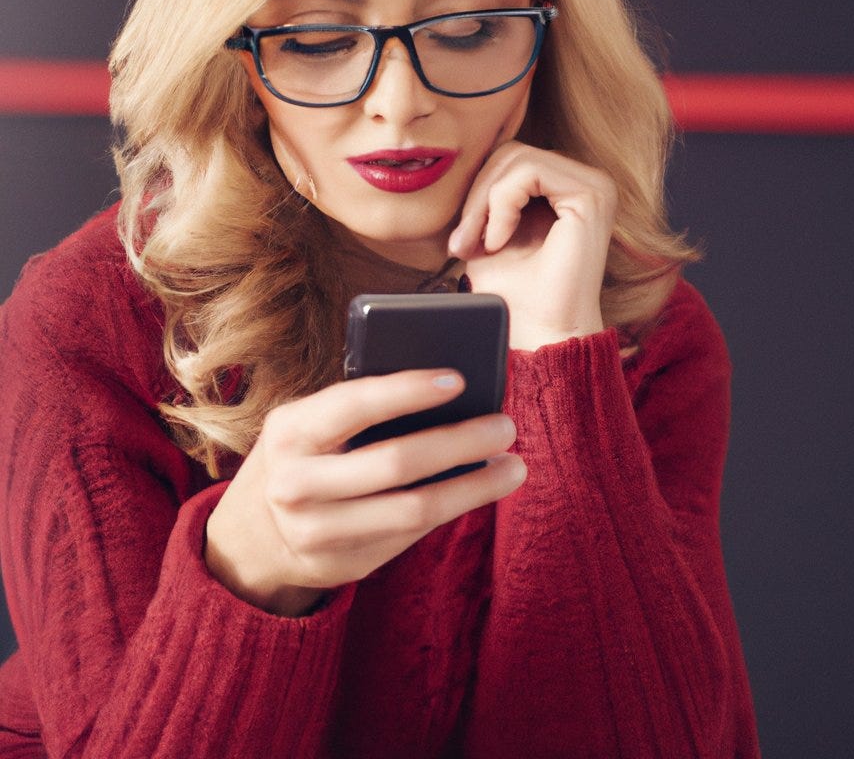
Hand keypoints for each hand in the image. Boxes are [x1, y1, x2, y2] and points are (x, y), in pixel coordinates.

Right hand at [204, 370, 524, 615]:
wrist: (249, 536)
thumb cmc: (302, 455)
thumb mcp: (309, 423)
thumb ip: (359, 411)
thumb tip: (451, 393)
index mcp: (290, 430)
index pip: (355, 403)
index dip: (408, 390)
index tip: (458, 379)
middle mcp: (298, 483)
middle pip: (396, 463)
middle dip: (460, 442)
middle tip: (505, 425)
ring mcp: (318, 532)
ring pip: (414, 510)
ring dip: (474, 486)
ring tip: (513, 465)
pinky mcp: (343, 566)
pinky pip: (411, 535)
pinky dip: (454, 508)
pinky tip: (482, 488)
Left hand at [447, 142, 616, 350]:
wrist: (539, 333)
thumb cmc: (517, 294)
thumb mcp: (490, 234)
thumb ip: (485, 197)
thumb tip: (456, 165)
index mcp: (568, 188)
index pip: (512, 159)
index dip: (478, 192)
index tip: (460, 239)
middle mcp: (588, 182)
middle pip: (512, 152)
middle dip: (477, 195)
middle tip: (463, 242)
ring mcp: (595, 186)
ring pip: (518, 158)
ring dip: (485, 202)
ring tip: (481, 243)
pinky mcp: (591, 195)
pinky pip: (529, 171)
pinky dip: (501, 204)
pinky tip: (498, 241)